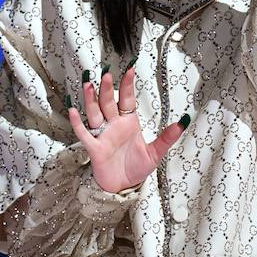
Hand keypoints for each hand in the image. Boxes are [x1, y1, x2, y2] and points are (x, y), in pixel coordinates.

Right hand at [66, 65, 188, 193]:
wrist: (123, 187)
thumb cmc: (135, 168)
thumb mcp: (155, 153)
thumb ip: (167, 137)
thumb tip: (184, 121)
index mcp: (128, 122)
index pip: (127, 99)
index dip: (127, 85)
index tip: (129, 69)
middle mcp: (113, 125)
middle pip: (108, 102)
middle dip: (107, 88)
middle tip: (107, 73)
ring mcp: (102, 135)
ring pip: (94, 113)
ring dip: (90, 99)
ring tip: (88, 84)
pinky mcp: (94, 148)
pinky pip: (84, 133)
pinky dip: (77, 123)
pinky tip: (72, 110)